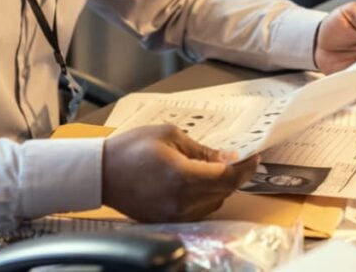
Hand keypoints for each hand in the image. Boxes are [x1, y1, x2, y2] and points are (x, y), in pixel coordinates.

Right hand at [102, 125, 258, 221]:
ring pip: (213, 203)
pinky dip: (205, 196)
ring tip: (212, 168)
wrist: (100, 173)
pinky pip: (197, 211)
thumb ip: (202, 149)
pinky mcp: (167, 220)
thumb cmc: (130, 149)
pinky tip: (197, 181)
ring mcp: (174, 214)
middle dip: (234, 175)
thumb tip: (227, 158)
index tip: (254, 158)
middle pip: (224, 191)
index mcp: (183, 176)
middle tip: (236, 159)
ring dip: (219, 186)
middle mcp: (182, 201)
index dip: (246, 168)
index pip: (228, 177)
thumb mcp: (170, 135)